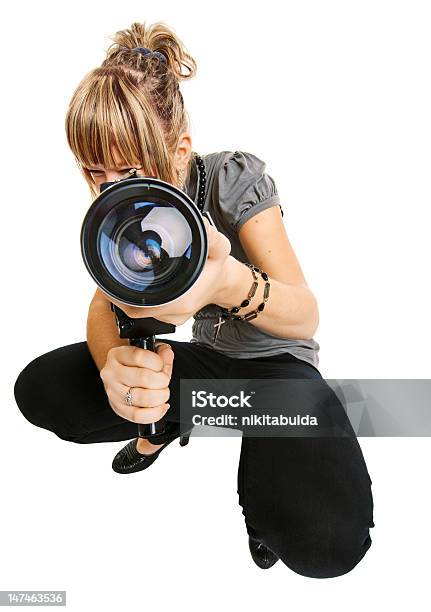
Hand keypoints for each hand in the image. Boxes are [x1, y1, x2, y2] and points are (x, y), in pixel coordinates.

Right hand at [100, 342, 173, 423]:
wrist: (117, 376)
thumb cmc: (132, 364)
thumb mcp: (144, 352)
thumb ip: (160, 353)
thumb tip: (167, 354)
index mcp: (117, 355)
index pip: (139, 357)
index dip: (158, 362)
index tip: (162, 365)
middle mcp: (112, 374)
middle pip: (144, 378)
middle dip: (162, 380)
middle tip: (164, 380)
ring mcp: (114, 393)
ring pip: (143, 398)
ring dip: (161, 396)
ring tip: (162, 392)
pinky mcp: (118, 409)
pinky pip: (139, 416)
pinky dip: (156, 412)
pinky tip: (161, 405)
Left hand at [107, 218, 232, 324]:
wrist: (223, 284)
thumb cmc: (216, 268)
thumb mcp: (219, 249)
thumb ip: (211, 237)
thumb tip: (201, 225)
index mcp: (182, 300)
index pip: (142, 308)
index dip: (121, 299)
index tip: (109, 286)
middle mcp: (175, 313)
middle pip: (137, 310)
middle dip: (121, 296)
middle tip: (110, 278)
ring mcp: (172, 317)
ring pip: (142, 312)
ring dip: (130, 298)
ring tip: (121, 279)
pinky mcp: (170, 316)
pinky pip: (148, 311)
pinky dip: (140, 299)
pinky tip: (136, 285)